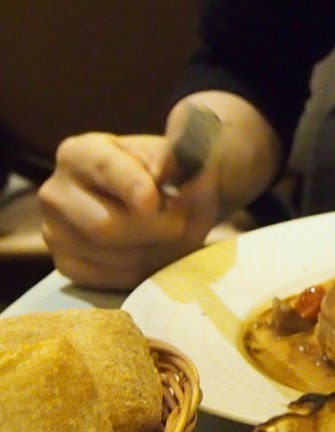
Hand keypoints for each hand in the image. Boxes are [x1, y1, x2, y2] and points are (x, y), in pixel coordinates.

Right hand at [38, 132, 222, 291]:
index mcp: (79, 153)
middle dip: (156, 229)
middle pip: (105, 225)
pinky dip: (147, 269)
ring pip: (117, 256)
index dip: (132, 186)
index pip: (104, 169)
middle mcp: (56, 192)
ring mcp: (54, 232)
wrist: (150, 202)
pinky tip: (157, 251)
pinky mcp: (65, 265)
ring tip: (175, 235)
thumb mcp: (174, 159)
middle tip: (182, 223)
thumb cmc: (161, 175)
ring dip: (159, 251)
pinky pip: (115, 278)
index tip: (153, 201)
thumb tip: (177, 172)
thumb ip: (180, 164)